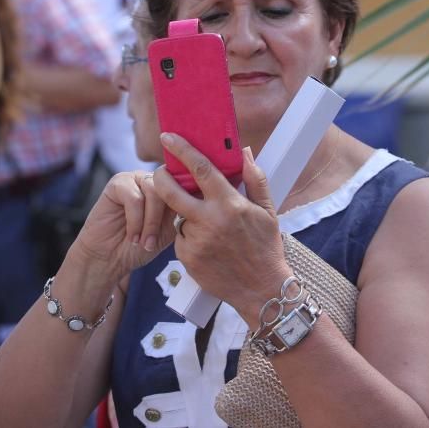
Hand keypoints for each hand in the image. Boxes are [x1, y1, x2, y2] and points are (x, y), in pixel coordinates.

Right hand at [70, 171, 176, 281]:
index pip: (186, 184)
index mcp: (169, 189)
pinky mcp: (118, 183)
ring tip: (144, 241)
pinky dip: (135, 221)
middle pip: (171, 187)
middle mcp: (153, 180)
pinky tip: (132, 236)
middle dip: (163, 219)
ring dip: (149, 222)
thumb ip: (181, 213)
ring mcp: (135, 179)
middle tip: (153, 242)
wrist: (110, 258)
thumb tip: (198, 200)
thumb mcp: (168, 231)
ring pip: (154, 192)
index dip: (187, 202)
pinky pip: (134, 198)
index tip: (186, 223)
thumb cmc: (140, 246)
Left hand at [152, 133, 293, 321]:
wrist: (261, 290)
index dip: (182, 150)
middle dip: (161, 178)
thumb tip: (245, 152)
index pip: (200, 168)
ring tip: (209, 227)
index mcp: (229, 204)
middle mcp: (209, 221)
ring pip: (178, 216)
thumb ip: (254, 178)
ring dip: (186, 215)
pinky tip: (207, 246)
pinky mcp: (186, 258)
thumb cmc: (266, 248)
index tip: (168, 137)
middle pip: (170, 191)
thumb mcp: (267, 211)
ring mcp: (195, 241)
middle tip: (161, 173)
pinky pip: (180, 238)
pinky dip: (189, 237)